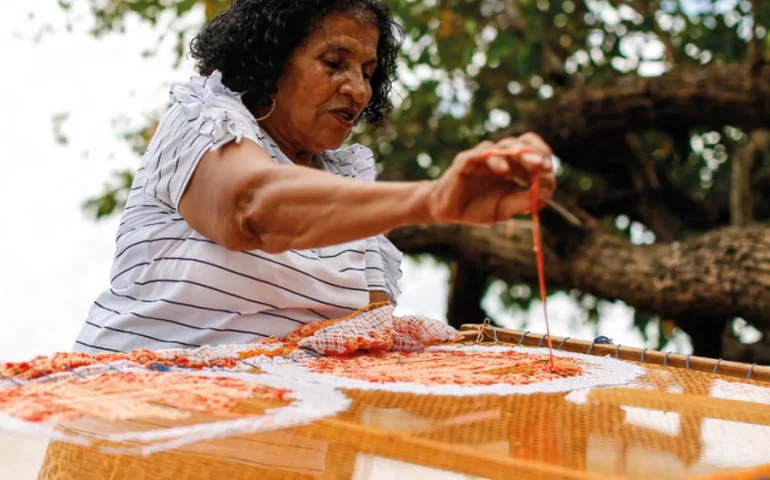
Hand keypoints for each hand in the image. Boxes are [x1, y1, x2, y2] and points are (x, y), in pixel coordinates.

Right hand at [426, 133, 555, 224]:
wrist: (447, 211)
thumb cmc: (476, 207)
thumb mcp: (505, 208)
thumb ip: (524, 201)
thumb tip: (545, 193)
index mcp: (512, 166)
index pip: (533, 152)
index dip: (543, 158)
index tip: (550, 172)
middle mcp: (500, 157)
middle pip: (522, 144)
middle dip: (536, 152)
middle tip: (545, 165)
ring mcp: (482, 156)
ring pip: (505, 145)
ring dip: (522, 154)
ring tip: (534, 165)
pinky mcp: (466, 160)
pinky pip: (481, 154)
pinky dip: (495, 160)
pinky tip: (504, 171)